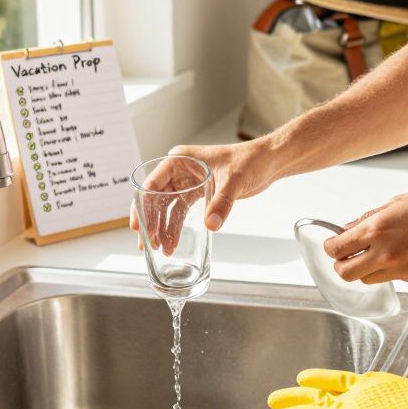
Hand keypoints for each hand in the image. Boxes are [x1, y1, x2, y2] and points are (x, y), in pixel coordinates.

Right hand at [130, 138, 280, 249]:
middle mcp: (180, 170)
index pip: (152, 184)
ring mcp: (188, 182)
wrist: (268, 163)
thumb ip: (221, 203)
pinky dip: (176, 227)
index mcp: (181, 160)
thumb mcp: (233, 181)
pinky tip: (172, 242)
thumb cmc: (250, 161)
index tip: (139, 226)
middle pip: (156, 198)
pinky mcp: (198, 193)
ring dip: (163, 228)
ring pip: (167, 208)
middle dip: (151, 222)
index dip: (143, 207)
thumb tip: (211, 224)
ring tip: (161, 248)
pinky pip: (181, 212)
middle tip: (147, 243)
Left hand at [324, 189, 407, 284]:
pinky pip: (392, 279)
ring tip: (377, 255)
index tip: (333, 245)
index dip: (331, 247)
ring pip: (367, 279)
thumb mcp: (400, 202)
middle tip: (348, 255)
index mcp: (377, 229)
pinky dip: (390, 270)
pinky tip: (404, 255)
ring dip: (365, 269)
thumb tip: (351, 227)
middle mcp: (384, 253)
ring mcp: (399, 270)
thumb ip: (371, 217)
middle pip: (345, 273)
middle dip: (342, 264)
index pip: (337, 248)